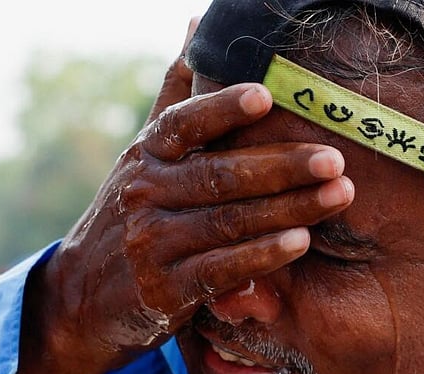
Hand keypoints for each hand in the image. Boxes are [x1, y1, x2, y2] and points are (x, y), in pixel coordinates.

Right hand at [31, 27, 353, 373]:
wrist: (84, 296)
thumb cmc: (133, 213)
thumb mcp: (145, 155)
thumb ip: (177, 97)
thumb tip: (196, 24)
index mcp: (146, 155)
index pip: (183, 124)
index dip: (223, 108)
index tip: (267, 95)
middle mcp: (145, 194)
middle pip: (220, 175)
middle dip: (283, 166)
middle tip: (334, 159)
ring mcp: (153, 244)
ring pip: (229, 221)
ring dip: (289, 209)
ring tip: (339, 195)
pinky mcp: (165, 291)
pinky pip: (222, 270)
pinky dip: (262, 256)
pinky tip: (300, 242)